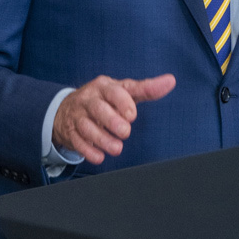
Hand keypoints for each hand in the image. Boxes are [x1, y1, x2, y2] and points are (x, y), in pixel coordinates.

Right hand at [53, 73, 175, 164]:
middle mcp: (89, 98)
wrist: (67, 109)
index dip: (123, 103)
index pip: (114, 91)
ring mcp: (77, 115)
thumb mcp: (123, 91)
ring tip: (117, 148)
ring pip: (86, 126)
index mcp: (104, 86)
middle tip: (125, 132)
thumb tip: (171, 81)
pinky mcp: (70, 131)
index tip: (132, 115)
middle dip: (112, 121)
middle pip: (98, 108)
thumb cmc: (104, 99)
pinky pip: (77, 141)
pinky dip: (88, 151)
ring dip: (102, 139)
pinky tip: (100, 157)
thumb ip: (146, 88)